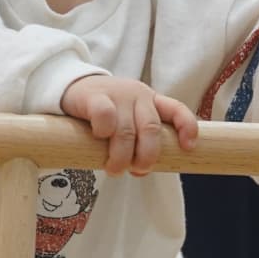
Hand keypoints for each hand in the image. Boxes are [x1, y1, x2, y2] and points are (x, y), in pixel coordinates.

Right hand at [61, 76, 198, 175]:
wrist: (71, 86)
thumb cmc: (104, 111)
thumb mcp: (128, 119)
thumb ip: (138, 138)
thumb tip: (140, 171)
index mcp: (151, 101)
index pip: (177, 109)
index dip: (187, 128)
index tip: (187, 148)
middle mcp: (138, 95)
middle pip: (151, 129)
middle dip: (147, 156)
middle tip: (137, 170)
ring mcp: (117, 94)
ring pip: (126, 131)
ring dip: (121, 156)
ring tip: (114, 169)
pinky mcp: (95, 96)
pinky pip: (105, 117)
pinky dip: (104, 133)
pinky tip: (98, 139)